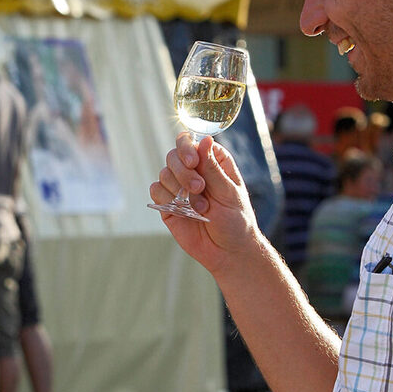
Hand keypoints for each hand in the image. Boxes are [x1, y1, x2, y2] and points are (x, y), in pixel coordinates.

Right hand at [148, 133, 261, 276]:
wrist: (227, 252)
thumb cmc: (236, 221)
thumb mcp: (229, 193)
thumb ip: (213, 168)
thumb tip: (205, 139)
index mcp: (213, 162)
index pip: (192, 142)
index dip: (187, 148)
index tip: (193, 162)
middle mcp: (194, 172)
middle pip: (173, 156)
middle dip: (183, 172)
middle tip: (198, 188)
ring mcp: (178, 187)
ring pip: (163, 173)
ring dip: (178, 189)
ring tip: (199, 208)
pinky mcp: (168, 204)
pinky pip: (156, 191)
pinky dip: (167, 199)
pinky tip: (183, 211)